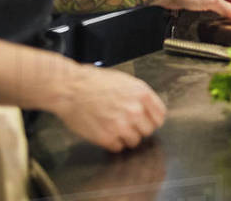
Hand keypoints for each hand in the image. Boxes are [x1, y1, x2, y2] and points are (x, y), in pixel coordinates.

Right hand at [50, 63, 166, 152]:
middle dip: (138, 128)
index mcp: (142, 94)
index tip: (146, 122)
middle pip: (148, 131)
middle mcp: (135, 110)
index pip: (160, 117)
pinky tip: (104, 131)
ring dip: (125, 137)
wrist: (71, 89)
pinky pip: (118, 147)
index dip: (152, 120)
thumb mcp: (125, 82)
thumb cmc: (94, 82)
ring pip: (134, 141)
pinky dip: (112, 143)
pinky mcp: (107, 137)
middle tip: (126, 123)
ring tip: (113, 126)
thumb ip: (140, 97)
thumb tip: (149, 111)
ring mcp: (121, 125)